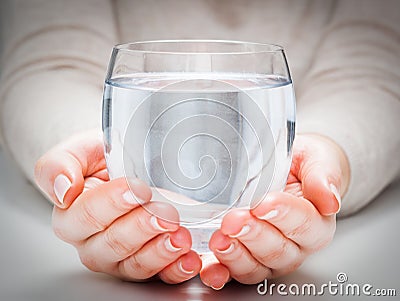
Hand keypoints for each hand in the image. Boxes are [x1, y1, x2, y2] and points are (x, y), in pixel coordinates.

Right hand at [34, 130, 201, 282]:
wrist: (126, 164)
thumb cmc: (102, 159)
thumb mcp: (78, 151)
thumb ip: (58, 166)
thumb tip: (63, 189)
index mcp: (72, 218)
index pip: (87, 217)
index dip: (113, 204)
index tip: (138, 189)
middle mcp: (93, 243)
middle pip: (114, 245)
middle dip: (142, 228)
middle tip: (166, 212)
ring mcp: (121, 258)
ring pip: (136, 265)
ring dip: (161, 251)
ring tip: (180, 235)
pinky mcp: (146, 264)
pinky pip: (160, 275)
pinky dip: (176, 269)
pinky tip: (189, 258)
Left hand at [200, 134, 349, 288]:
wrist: (284, 171)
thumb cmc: (299, 166)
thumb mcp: (315, 160)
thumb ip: (323, 176)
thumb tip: (330, 200)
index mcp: (315, 223)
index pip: (304, 224)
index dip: (283, 215)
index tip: (264, 204)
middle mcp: (294, 246)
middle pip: (277, 250)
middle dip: (253, 234)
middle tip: (234, 219)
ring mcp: (267, 257)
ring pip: (255, 267)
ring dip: (234, 255)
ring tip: (219, 239)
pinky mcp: (243, 259)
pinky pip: (232, 272)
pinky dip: (219, 272)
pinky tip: (208, 267)